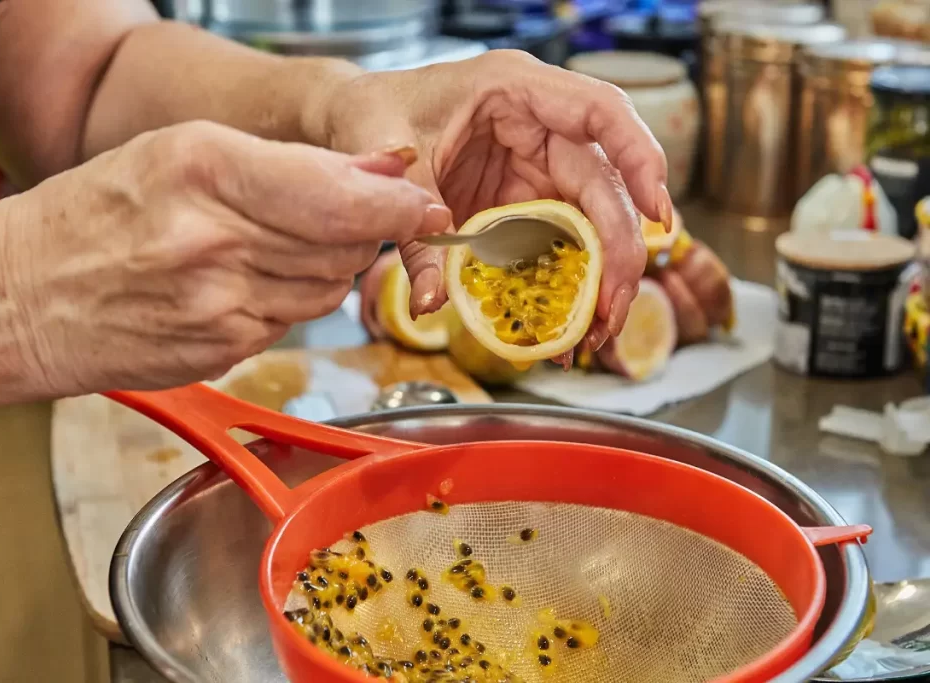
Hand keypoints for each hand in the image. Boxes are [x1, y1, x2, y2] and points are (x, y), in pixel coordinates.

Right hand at [0, 120, 449, 394]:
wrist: (17, 299)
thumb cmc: (90, 217)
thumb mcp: (181, 152)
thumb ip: (292, 164)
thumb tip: (382, 171)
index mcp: (206, 171)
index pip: (341, 196)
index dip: (397, 204)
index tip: (425, 204)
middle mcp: (216, 244)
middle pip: (345, 245)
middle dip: (363, 230)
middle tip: (349, 213)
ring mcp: (219, 308)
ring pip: (328, 289)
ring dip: (326, 266)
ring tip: (274, 243)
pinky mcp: (221, 353)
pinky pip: (292, 322)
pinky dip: (289, 299)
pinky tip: (249, 281)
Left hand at [323, 50, 671, 361]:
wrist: (353, 119)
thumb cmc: (374, 113)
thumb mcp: (394, 164)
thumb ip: (416, 233)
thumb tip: (433, 302)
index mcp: (515, 88)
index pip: (600, 111)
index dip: (639, 159)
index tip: (658, 214)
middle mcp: (538, 124)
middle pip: (603, 181)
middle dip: (619, 248)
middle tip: (613, 308)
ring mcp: (535, 162)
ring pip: (590, 216)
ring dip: (600, 272)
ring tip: (597, 326)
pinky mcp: (524, 197)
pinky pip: (558, 236)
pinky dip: (568, 277)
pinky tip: (570, 316)